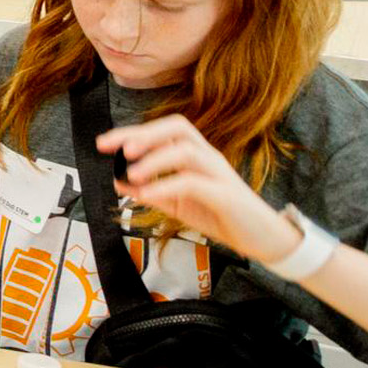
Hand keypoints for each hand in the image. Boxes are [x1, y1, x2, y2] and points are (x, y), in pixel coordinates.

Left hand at [99, 115, 299, 263]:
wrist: (264, 239)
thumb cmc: (221, 215)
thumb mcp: (177, 203)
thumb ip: (150, 190)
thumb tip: (116, 180)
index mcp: (196, 155)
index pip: (164, 130)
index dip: (133, 131)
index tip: (103, 144)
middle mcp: (208, 157)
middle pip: (178, 128)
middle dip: (144, 134)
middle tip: (116, 148)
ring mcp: (219, 174)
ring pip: (187, 151)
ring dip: (155, 158)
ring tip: (131, 172)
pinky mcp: (226, 195)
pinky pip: (194, 183)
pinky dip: (167, 186)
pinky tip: (147, 194)